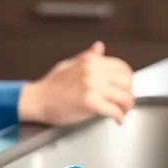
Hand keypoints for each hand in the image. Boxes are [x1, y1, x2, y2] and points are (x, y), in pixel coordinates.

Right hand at [17, 41, 134, 125]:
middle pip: (126, 82)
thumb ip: (87, 57)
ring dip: (127, 107)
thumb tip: (99, 46)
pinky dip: (119, 117)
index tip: (126, 88)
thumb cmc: (51, 85)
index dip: (128, 80)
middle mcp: (93, 71)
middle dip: (129, 94)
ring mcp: (92, 86)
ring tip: (123, 112)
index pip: (122, 68)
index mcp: (90, 61)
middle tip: (126, 103)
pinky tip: (117, 120)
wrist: (38, 99)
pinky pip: (114, 110)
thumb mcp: (70, 64)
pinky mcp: (89, 102)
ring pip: (124, 97)